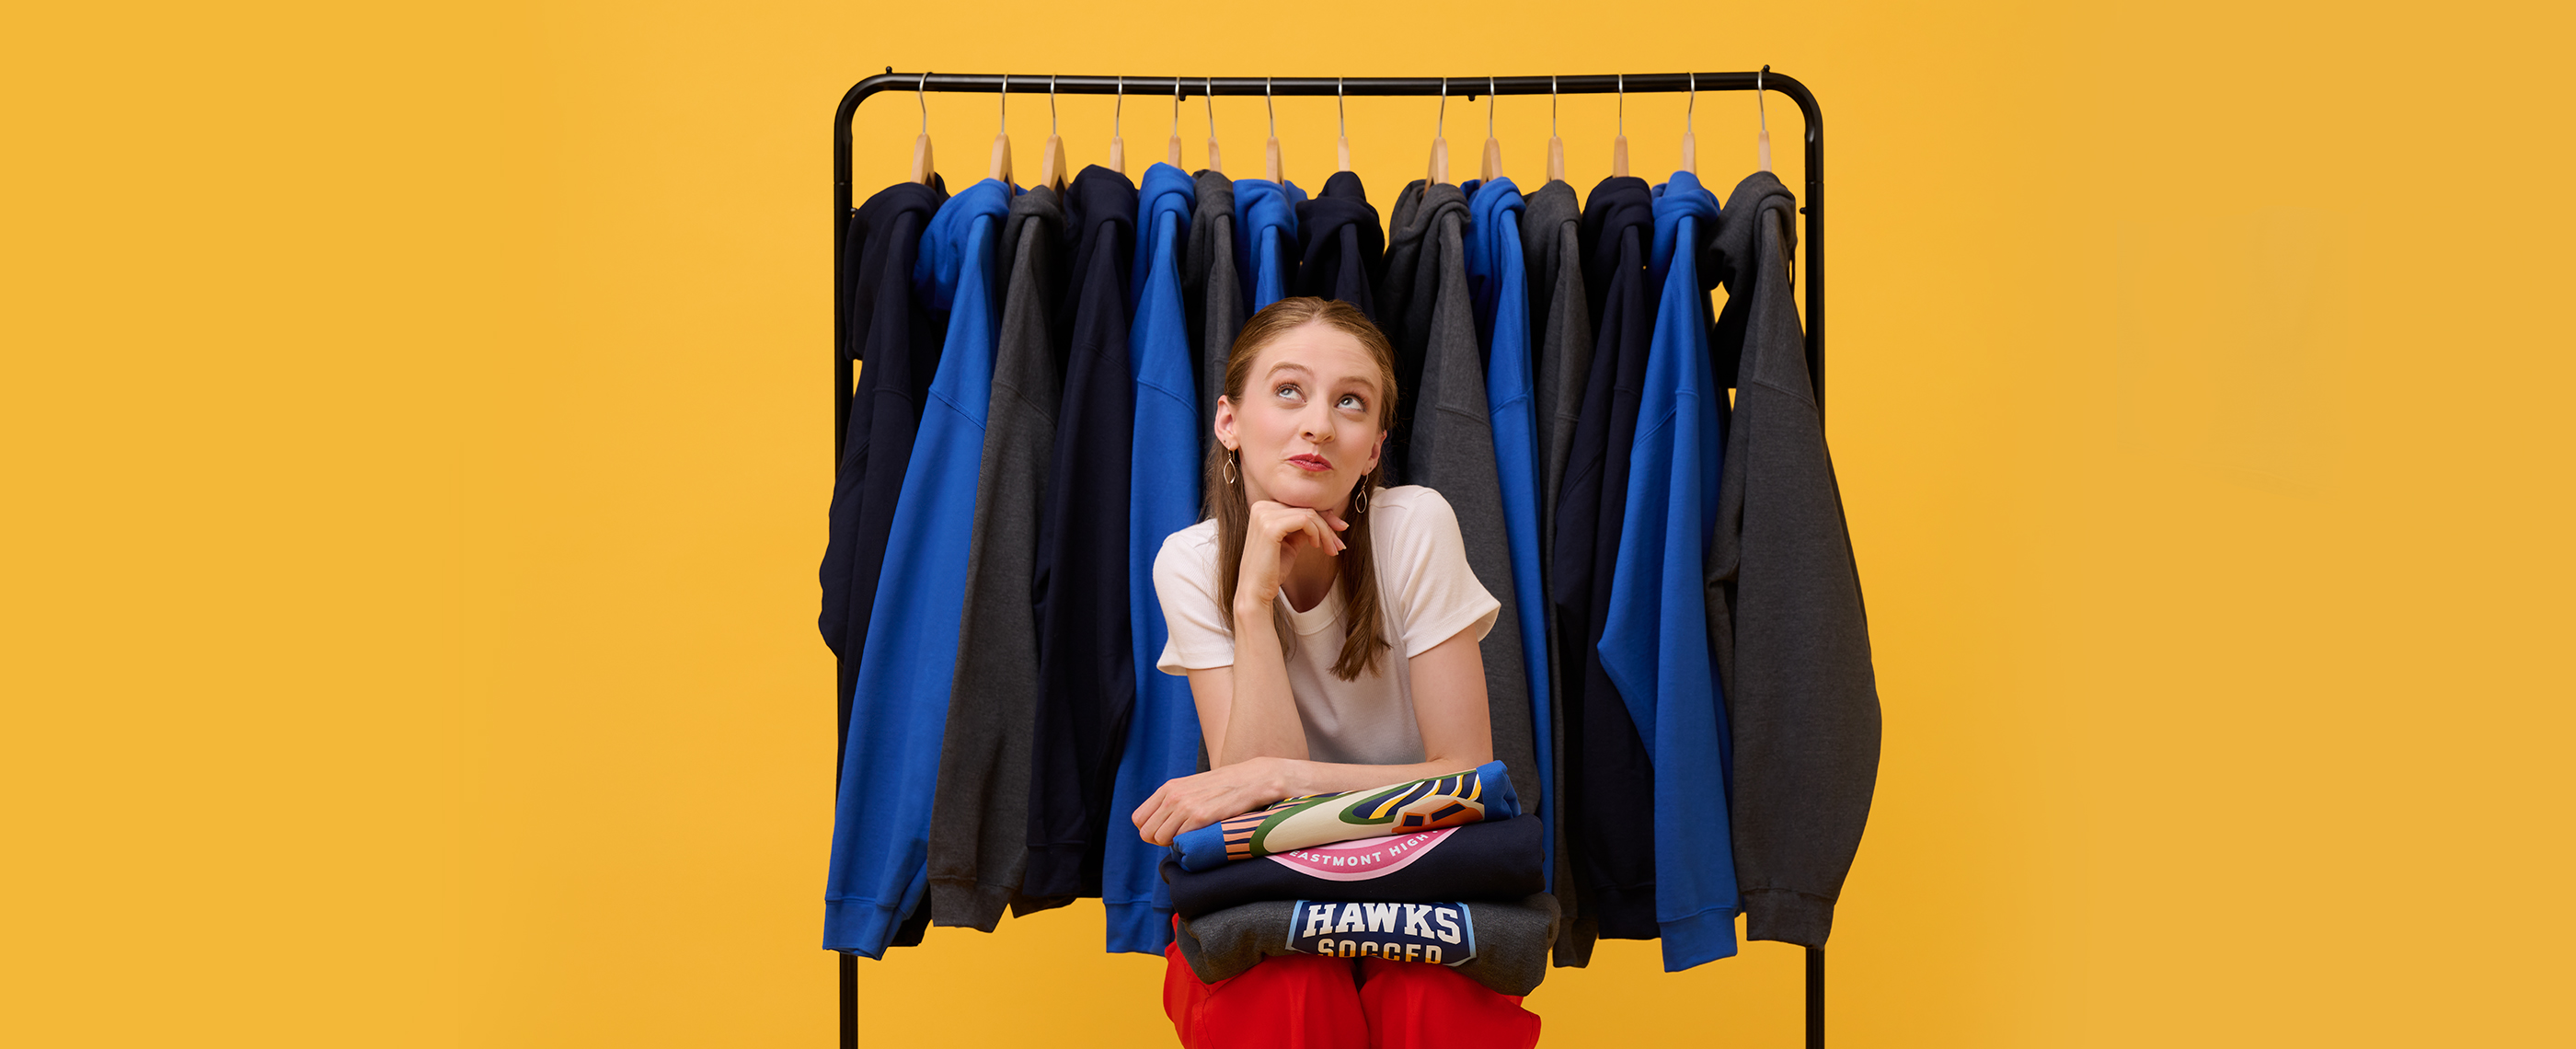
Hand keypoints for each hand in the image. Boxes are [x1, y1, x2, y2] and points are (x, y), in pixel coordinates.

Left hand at [1131, 757, 1291, 846]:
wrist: (1253, 780)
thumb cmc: (1224, 788)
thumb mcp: (1192, 788)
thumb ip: (1173, 803)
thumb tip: (1158, 828)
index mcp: (1168, 788)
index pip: (1139, 820)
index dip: (1152, 830)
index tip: (1169, 832)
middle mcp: (1173, 796)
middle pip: (1147, 833)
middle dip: (1161, 841)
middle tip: (1182, 838)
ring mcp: (1186, 806)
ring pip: (1161, 839)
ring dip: (1175, 844)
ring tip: (1194, 836)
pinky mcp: (1201, 817)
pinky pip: (1181, 840)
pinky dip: (1189, 844)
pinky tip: (1203, 835)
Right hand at [1235, 500, 1347, 609]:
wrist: (1256, 592)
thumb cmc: (1272, 571)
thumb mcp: (1290, 543)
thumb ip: (1302, 528)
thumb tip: (1327, 518)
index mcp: (1263, 508)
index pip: (1299, 506)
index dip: (1323, 517)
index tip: (1339, 530)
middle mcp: (1261, 507)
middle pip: (1305, 508)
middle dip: (1328, 526)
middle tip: (1340, 545)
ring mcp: (1264, 515)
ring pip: (1309, 514)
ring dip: (1325, 532)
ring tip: (1331, 549)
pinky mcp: (1270, 527)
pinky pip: (1305, 521)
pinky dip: (1317, 533)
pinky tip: (1317, 546)